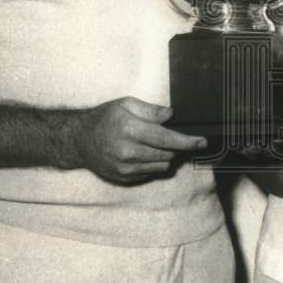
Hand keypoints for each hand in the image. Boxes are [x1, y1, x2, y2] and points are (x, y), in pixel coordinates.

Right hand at [74, 97, 206, 183]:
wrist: (80, 141)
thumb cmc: (105, 118)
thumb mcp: (126, 104)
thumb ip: (151, 110)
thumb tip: (171, 115)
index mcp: (130, 130)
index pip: (167, 139)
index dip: (187, 141)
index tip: (202, 141)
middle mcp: (128, 152)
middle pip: (168, 154)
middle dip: (177, 146)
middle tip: (174, 137)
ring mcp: (125, 168)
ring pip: (162, 166)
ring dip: (166, 155)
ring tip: (154, 144)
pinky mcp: (124, 178)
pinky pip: (150, 173)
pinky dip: (153, 163)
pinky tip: (143, 153)